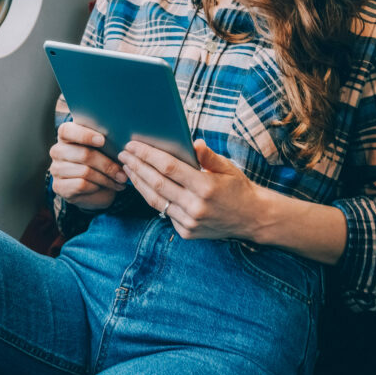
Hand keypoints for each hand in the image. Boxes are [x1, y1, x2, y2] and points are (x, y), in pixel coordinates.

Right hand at [49, 121, 127, 208]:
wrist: (93, 187)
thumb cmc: (99, 161)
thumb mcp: (103, 148)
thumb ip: (106, 141)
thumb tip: (122, 142)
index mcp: (66, 135)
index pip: (67, 131)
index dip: (84, 135)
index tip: (102, 140)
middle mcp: (57, 151)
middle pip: (83, 154)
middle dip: (107, 164)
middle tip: (122, 172)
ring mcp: (56, 169)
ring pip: (85, 171)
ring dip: (106, 178)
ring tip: (120, 180)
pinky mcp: (59, 186)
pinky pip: (81, 185)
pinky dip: (97, 186)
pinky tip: (106, 187)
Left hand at [118, 139, 262, 239]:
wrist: (252, 218)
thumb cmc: (238, 187)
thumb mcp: (227, 167)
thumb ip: (208, 156)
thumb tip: (193, 142)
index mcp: (205, 186)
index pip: (168, 167)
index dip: (147, 155)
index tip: (133, 145)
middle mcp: (195, 206)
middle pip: (156, 183)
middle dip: (136, 166)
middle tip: (123, 154)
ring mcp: (190, 222)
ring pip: (155, 200)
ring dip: (138, 183)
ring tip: (127, 168)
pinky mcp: (187, 232)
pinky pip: (164, 212)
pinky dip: (151, 197)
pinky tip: (142, 185)